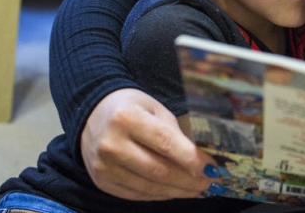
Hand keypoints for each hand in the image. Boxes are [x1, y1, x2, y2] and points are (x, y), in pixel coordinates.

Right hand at [81, 88, 217, 199]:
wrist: (91, 115)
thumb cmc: (131, 109)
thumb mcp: (155, 109)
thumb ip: (175, 133)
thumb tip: (201, 161)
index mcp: (126, 118)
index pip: (165, 143)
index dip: (192, 159)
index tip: (213, 169)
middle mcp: (111, 144)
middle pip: (159, 170)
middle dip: (190, 180)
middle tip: (211, 184)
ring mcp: (104, 166)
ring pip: (149, 187)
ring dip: (179, 191)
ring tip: (199, 190)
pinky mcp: (102, 181)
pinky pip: (137, 194)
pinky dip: (160, 195)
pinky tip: (176, 191)